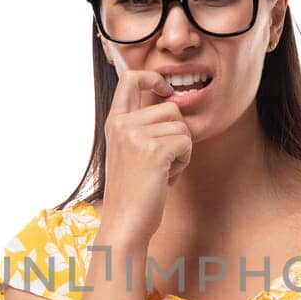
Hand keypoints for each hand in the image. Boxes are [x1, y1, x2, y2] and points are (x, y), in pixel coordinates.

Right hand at [100, 59, 192, 242]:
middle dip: (177, 134)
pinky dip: (184, 162)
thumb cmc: (132, 192)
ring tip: (162, 171)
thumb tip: (173, 102)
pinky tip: (166, 178)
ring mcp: (136, 135)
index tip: (166, 89)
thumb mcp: (129, 152)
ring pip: (182, 126)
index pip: (130, 79)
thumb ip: (142, 127)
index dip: (153, 77)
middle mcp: (122, 124)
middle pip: (171, 107)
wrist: (124, 222)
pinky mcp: (153, 150)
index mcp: (114, 122)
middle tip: (162, 161)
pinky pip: (186, 143)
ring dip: (181, 150)